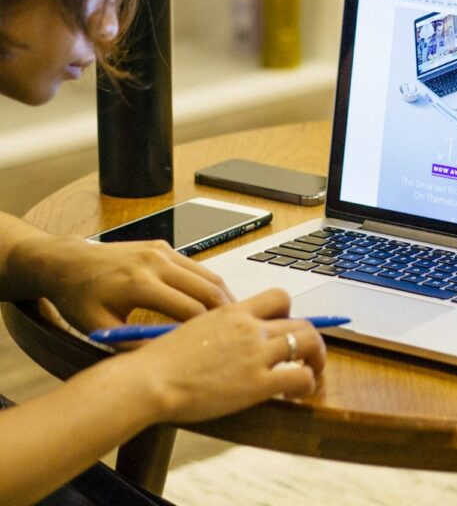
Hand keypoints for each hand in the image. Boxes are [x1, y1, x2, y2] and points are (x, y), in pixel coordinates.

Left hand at [26, 235, 233, 333]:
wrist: (68, 262)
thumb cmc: (80, 298)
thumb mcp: (99, 329)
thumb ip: (134, 344)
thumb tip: (168, 358)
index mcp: (139, 284)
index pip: (190, 309)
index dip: (207, 331)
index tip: (217, 348)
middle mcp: (156, 262)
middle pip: (207, 289)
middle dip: (226, 312)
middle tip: (239, 332)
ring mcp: (162, 250)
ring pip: (207, 274)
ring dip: (223, 296)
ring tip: (232, 319)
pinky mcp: (163, 246)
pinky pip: (195, 266)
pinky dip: (209, 284)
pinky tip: (212, 302)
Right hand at [130, 288, 325, 421]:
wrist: (150, 380)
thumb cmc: (160, 360)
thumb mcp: (193, 328)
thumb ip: (218, 328)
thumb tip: (225, 339)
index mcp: (234, 311)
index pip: (279, 297)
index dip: (289, 312)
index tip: (285, 328)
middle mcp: (250, 327)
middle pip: (301, 322)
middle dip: (310, 340)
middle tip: (306, 356)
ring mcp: (256, 354)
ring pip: (309, 343)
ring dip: (317, 359)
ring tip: (310, 373)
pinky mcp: (257, 383)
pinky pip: (301, 376)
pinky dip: (307, 383)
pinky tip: (296, 394)